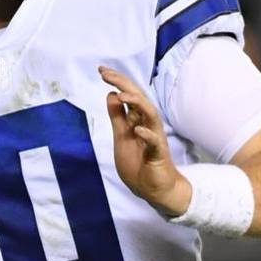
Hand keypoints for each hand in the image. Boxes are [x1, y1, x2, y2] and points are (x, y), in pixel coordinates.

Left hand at [100, 66, 191, 215]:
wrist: (154, 189)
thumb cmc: (139, 163)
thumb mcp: (121, 136)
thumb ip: (117, 117)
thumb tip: (111, 95)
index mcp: (138, 119)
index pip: (129, 95)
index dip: (117, 82)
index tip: (102, 70)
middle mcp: (148, 124)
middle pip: (139, 98)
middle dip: (123, 84)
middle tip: (106, 74)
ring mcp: (155, 137)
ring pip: (150, 114)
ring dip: (137, 103)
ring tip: (122, 95)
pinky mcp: (158, 154)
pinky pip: (154, 142)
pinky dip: (147, 134)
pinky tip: (138, 129)